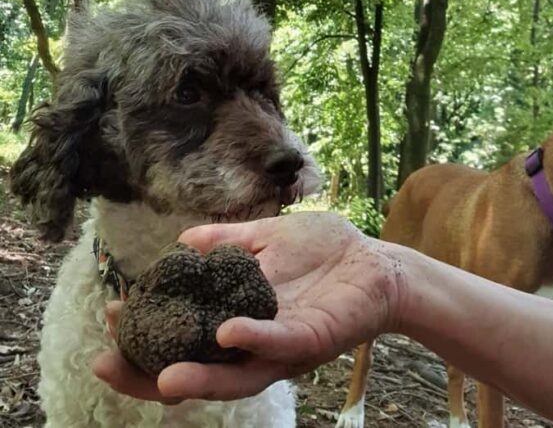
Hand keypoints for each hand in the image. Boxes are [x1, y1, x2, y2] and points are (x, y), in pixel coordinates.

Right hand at [92, 212, 409, 401]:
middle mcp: (254, 345)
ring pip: (235, 374)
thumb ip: (227, 243)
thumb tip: (182, 241)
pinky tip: (225, 332)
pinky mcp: (313, 339)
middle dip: (151, 374)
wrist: (377, 262)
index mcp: (238, 321)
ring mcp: (283, 347)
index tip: (109, 317)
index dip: (145, 335)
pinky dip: (252, 340)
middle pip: (197, 370)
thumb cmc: (325, 254)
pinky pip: (279, 344)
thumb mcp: (267, 240)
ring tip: (160, 378)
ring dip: (197, 378)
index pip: (183, 338)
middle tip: (108, 363)